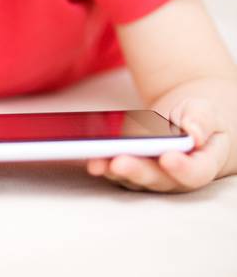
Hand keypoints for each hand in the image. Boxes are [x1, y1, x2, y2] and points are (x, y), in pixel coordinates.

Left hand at [86, 97, 230, 192]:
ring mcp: (152, 176)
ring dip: (113, 171)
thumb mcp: (205, 112)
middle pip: (157, 179)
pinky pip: (116, 170)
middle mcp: (176, 177)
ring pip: (133, 179)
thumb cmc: (196, 117)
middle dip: (137, 171)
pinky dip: (102, 164)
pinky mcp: (132, 168)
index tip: (167, 158)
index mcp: (203, 164)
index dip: (181, 168)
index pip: (195, 172)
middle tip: (119, 162)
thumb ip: (201, 121)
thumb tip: (193, 133)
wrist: (184, 121)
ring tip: (95, 161)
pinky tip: (86, 156)